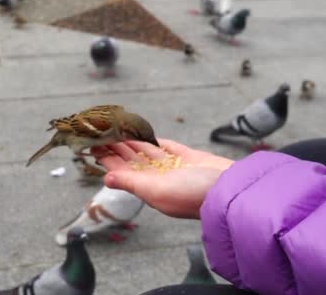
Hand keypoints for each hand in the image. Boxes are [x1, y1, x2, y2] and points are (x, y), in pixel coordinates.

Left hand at [92, 139, 232, 219]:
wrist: (233, 188)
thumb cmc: (196, 195)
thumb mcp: (158, 191)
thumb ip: (132, 183)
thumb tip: (107, 179)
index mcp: (150, 188)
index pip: (122, 171)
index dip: (107, 158)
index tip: (92, 144)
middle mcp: (160, 179)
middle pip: (132, 159)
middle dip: (115, 146)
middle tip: (99, 131)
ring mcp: (175, 168)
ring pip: (147, 151)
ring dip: (131, 141)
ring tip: (116, 129)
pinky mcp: (190, 158)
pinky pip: (168, 147)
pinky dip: (155, 141)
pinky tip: (146, 136)